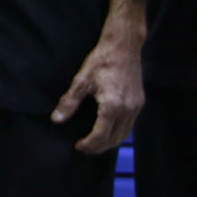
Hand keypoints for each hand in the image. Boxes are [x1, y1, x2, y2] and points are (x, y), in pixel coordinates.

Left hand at [52, 0, 145, 153]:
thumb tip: (57, 119)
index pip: (101, 135)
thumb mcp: (81, 80)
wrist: (124, 47)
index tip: (78, 147)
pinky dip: (119, 132)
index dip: (90, 144)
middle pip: (115, 139)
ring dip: (111, 142)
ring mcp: (136, 107)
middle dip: (100, 147)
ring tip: (95, 143)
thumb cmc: (101, 61)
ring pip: (125, 134)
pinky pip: (130, 125)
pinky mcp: (140, 103)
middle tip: (85, 149)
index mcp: (112, 105)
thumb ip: (69, 102)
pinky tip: (108, 130)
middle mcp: (128, 109)